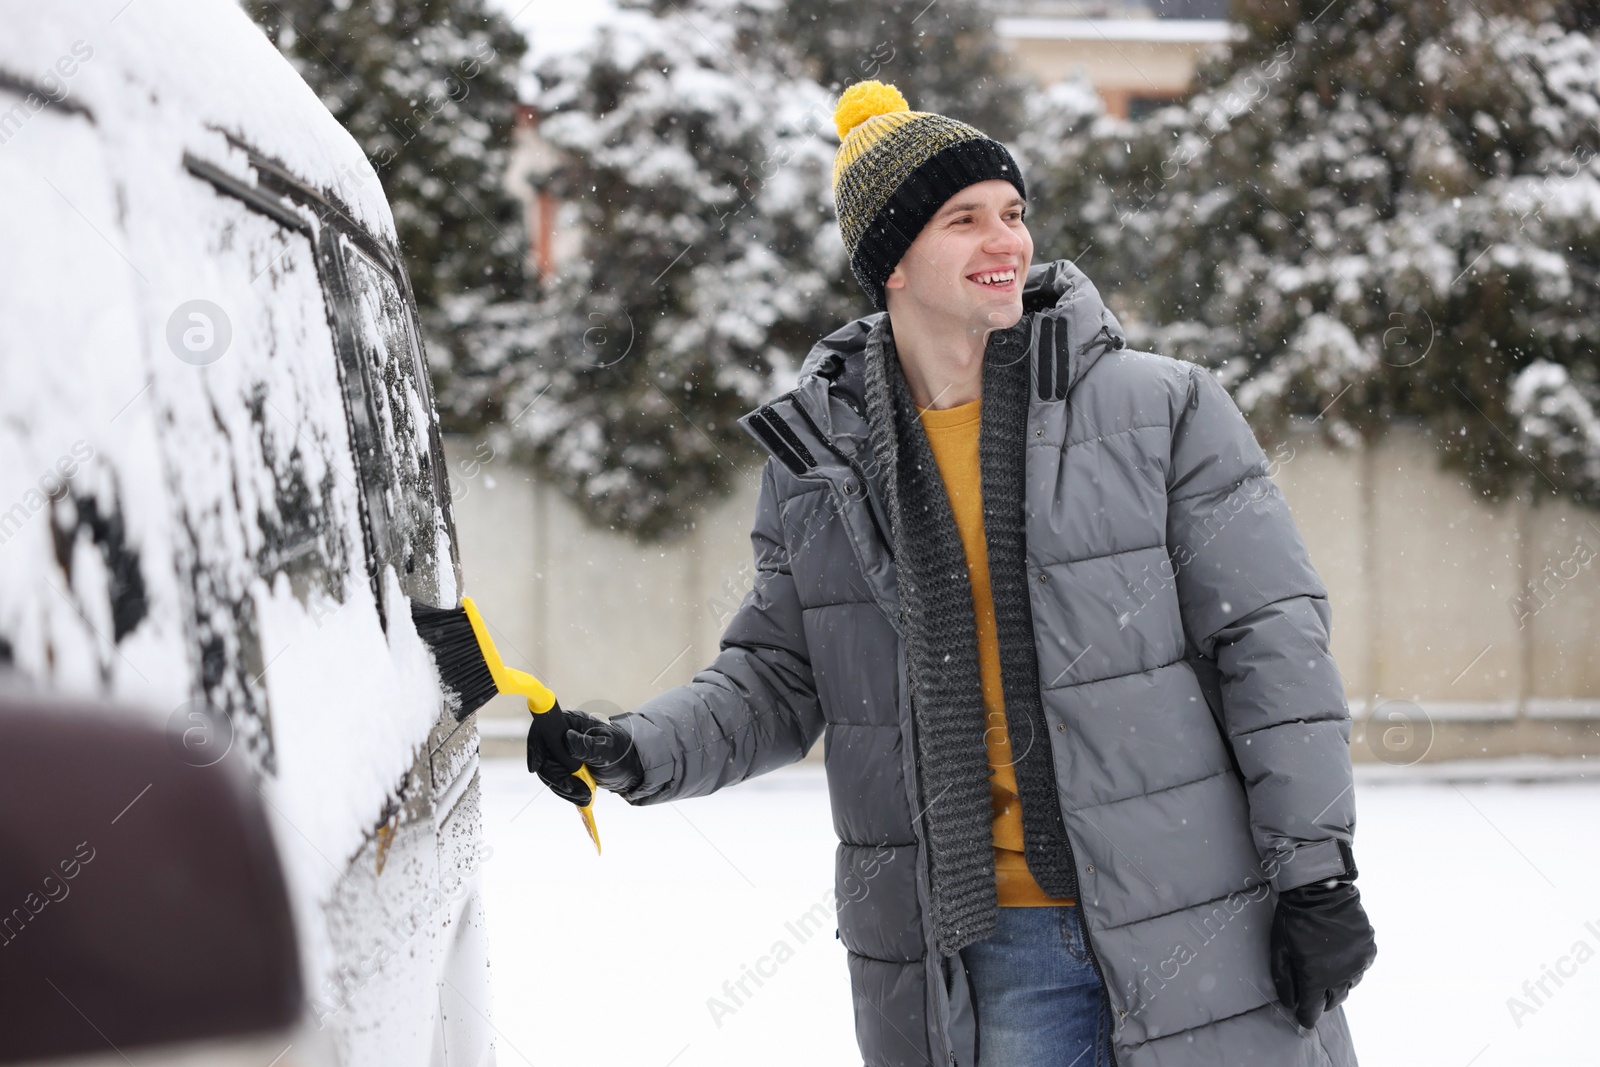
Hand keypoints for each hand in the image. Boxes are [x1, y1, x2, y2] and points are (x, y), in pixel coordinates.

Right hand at [525, 702, 642, 805]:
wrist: (630, 768)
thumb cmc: (622, 754)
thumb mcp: (606, 751)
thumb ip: (587, 746)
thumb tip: (567, 738)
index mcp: (572, 723)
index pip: (544, 730)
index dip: (536, 746)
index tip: (536, 766)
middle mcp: (563, 735)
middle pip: (543, 756)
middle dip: (556, 776)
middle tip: (572, 789)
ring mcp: (562, 752)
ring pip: (548, 772)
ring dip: (562, 788)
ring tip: (584, 797)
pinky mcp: (564, 767)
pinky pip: (556, 781)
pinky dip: (566, 792)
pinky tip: (581, 798)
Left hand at [1270, 876, 1377, 1029]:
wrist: (1319, 889)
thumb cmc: (1293, 919)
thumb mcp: (1280, 949)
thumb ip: (1284, 980)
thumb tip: (1290, 1004)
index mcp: (1317, 978)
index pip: (1313, 1010)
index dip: (1306, 1015)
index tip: (1303, 1017)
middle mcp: (1342, 975)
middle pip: (1333, 1001)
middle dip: (1321, 1000)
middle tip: (1311, 991)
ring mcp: (1359, 962)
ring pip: (1349, 986)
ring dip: (1337, 984)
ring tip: (1326, 969)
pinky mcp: (1369, 949)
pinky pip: (1361, 968)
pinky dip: (1351, 967)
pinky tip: (1340, 955)